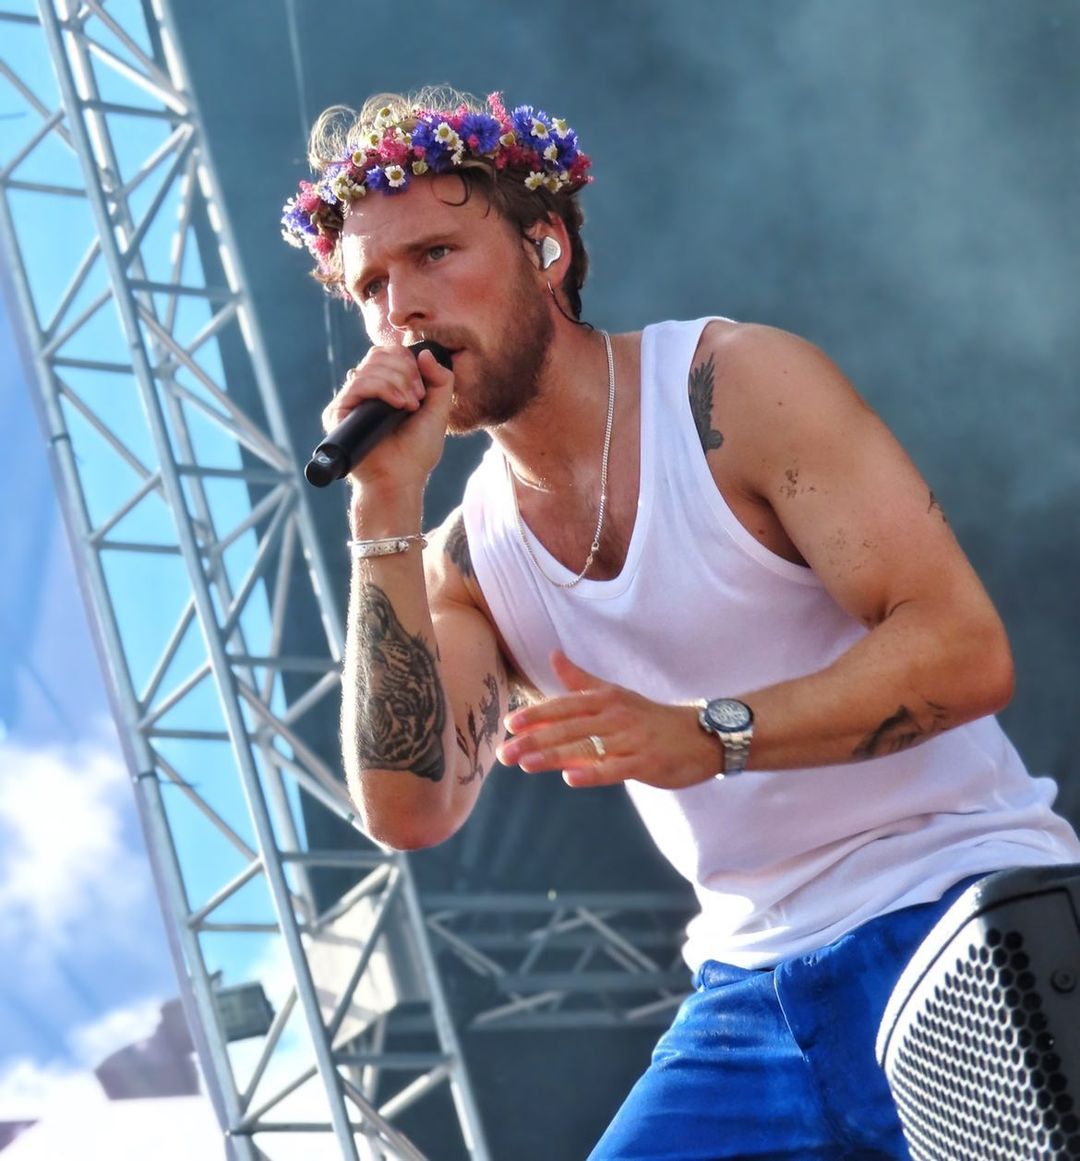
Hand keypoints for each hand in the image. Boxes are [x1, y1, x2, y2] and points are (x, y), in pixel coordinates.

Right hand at [321, 345, 454, 488]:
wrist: (401, 479)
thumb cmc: (417, 451)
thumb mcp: (438, 411)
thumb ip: (441, 380)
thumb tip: (425, 352)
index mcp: (383, 387)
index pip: (388, 353)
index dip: (408, 360)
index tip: (423, 388)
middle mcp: (364, 391)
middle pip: (378, 354)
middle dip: (404, 370)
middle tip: (417, 398)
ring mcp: (350, 400)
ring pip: (370, 366)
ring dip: (397, 381)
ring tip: (409, 406)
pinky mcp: (339, 412)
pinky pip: (358, 384)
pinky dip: (383, 389)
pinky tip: (397, 406)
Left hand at [496, 650, 722, 787]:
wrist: (701, 735)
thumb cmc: (651, 717)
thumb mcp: (615, 694)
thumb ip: (580, 680)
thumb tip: (553, 655)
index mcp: (605, 699)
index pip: (564, 706)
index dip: (535, 715)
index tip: (509, 725)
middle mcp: (615, 715)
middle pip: (568, 727)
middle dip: (534, 740)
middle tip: (505, 753)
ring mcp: (631, 739)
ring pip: (586, 747)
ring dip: (553, 755)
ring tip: (525, 764)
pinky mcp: (646, 762)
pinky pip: (615, 768)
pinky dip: (593, 772)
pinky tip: (570, 778)